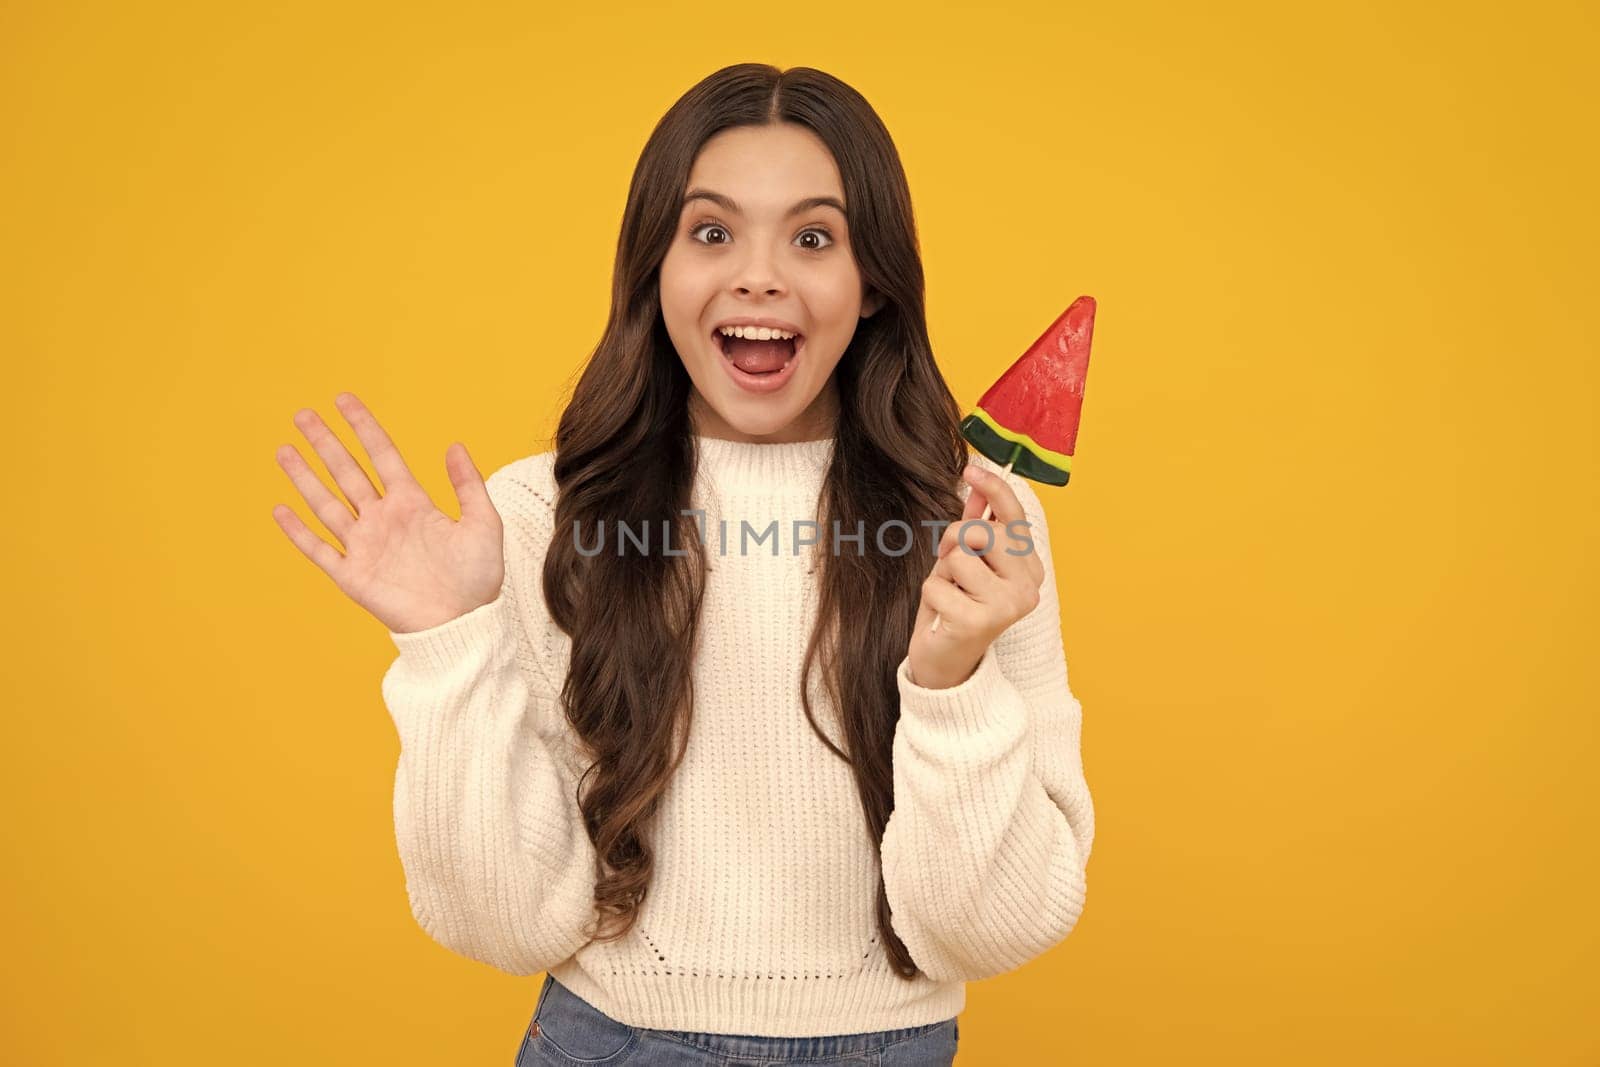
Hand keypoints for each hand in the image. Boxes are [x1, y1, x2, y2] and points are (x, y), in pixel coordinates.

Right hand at [270, 392, 504, 633]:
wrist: (463, 625)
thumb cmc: (477, 579)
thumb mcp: (483, 524)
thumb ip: (468, 485)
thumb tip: (454, 444)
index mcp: (413, 504)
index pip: (382, 455)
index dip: (363, 426)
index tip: (344, 399)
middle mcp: (383, 520)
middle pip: (347, 472)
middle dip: (325, 443)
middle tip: (303, 414)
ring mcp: (365, 546)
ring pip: (327, 504)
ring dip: (304, 478)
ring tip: (284, 450)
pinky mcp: (353, 576)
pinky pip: (319, 550)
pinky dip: (299, 531)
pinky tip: (281, 509)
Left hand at [907, 464, 1045, 688]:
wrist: (946, 660)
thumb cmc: (957, 606)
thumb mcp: (966, 560)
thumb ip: (975, 525)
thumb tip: (977, 487)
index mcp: (1030, 567)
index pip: (1015, 518)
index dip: (994, 489)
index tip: (971, 469)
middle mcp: (1028, 586)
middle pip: (982, 532)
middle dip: (955, 539)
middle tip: (949, 562)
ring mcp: (1008, 606)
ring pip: (959, 557)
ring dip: (942, 573)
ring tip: (950, 592)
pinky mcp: (980, 623)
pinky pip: (938, 585)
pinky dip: (931, 596)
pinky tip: (943, 614)